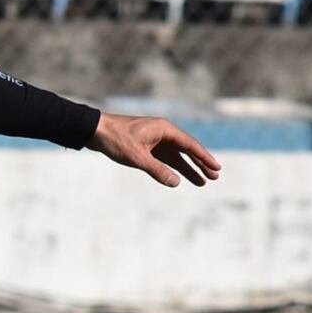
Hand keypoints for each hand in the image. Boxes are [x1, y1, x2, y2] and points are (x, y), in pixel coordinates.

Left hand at [88, 113, 220, 188]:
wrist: (95, 131)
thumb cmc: (116, 140)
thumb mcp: (138, 158)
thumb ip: (157, 170)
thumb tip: (176, 182)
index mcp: (165, 129)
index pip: (190, 145)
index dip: (204, 158)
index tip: (216, 168)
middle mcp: (163, 132)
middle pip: (187, 150)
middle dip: (200, 165)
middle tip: (214, 178)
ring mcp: (155, 139)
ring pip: (176, 156)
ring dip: (189, 168)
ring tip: (203, 182)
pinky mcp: (146, 146)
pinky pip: (165, 158)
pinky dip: (173, 168)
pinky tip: (181, 177)